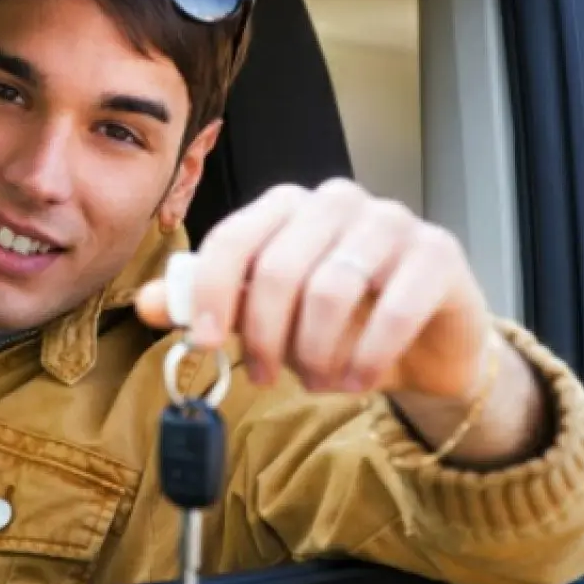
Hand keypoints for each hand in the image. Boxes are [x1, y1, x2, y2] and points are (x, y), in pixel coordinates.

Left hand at [137, 178, 493, 399]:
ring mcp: (390, 220)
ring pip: (332, 289)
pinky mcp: (437, 252)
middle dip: (265, 337)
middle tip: (267, 378)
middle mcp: (335, 201)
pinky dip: (368, 356)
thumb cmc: (336, 323)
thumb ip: (208, 305)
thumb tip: (147, 303)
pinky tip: (358, 381)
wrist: (422, 345)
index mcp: (284, 207)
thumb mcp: (265, 318)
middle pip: (278, 268)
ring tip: (317, 380)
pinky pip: (394, 307)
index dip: (211, 295)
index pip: (232, 239)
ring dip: (316, 352)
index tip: (207, 345)